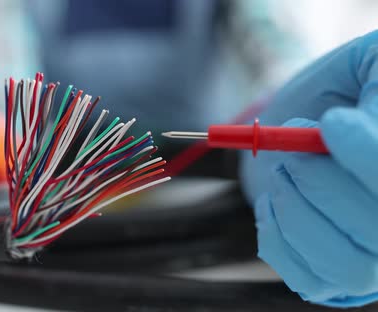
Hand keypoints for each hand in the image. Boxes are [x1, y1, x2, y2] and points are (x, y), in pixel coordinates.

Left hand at [241, 30, 377, 306]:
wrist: (309, 125)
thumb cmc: (345, 93)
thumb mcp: (367, 68)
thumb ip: (374, 92)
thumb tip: (353, 128)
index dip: (365, 154)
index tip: (330, 122)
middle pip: (376, 227)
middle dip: (319, 181)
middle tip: (289, 147)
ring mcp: (377, 262)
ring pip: (343, 263)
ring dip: (294, 211)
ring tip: (281, 174)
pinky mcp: (338, 280)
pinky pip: (308, 279)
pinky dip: (277, 238)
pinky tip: (275, 203)